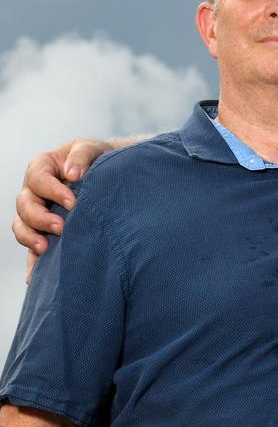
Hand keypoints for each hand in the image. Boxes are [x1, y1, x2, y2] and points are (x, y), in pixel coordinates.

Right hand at [13, 139, 112, 274]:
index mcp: (42, 168)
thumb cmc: (96, 158)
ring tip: (45, 249)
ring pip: (21, 226)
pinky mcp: (44, 231)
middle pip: (24, 206)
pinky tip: (35, 278)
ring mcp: (36, 212)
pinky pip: (31, 248)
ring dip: (30, 238)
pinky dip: (33, 263)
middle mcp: (34, 191)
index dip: (52, 191)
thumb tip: (72, 174)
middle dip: (39, 218)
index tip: (73, 202)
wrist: (107, 174)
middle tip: (61, 227)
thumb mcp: (91, 148)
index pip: (37, 179)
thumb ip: (81, 156)